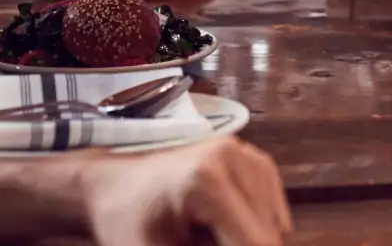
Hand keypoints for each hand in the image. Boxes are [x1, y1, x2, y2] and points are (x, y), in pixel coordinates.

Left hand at [77, 136, 290, 245]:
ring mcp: (248, 154)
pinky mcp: (257, 160)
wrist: (116, 183)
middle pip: (268, 236)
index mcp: (206, 182)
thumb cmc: (129, 224)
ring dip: (248, 239)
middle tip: (197, 239)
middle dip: (238, 245)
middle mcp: (233, 158)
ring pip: (275, 226)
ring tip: (206, 233)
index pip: (254, 244)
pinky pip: (274, 212)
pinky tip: (224, 226)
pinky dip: (256, 228)